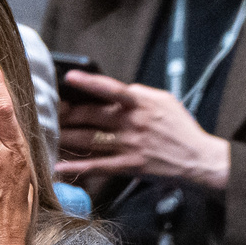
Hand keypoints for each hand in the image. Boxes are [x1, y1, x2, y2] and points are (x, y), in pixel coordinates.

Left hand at [55, 71, 229, 189]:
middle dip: (67, 115)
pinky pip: (97, 166)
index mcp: (142, 103)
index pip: (112, 88)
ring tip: (47, 135)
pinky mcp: (127, 165)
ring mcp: (129, 145)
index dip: (89, 83)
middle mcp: (133, 123)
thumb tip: (115, 90)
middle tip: (49, 113)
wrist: (198, 159)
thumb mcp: (165, 102)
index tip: (69, 77)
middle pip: (91, 116)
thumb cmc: (180, 128)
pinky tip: (58, 166)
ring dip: (65, 138)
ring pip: (89, 140)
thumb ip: (139, 94)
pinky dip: (76, 167)